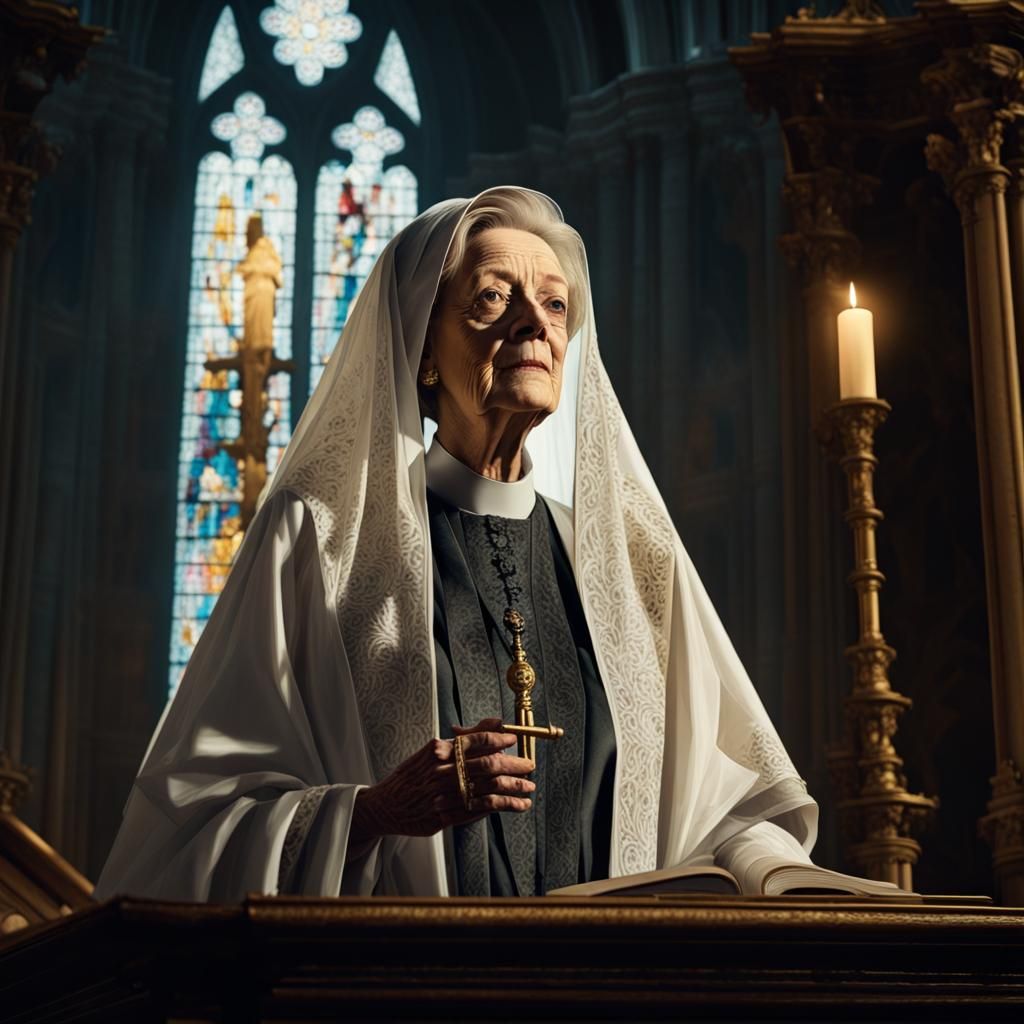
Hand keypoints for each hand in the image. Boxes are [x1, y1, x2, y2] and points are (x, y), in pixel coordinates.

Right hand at [350, 718, 535, 840]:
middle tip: (529, 765)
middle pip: (487, 765)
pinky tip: (517, 805)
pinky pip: (481, 810)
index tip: (514, 740)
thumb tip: (496, 722)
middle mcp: (443, 771)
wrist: (386, 804)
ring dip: (513, 788)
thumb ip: (466, 737)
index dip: (500, 739)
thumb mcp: (434, 749)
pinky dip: (503, 807)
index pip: (477, 740)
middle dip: (514, 765)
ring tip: (529, 787)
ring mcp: (445, 795)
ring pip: (488, 789)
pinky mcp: (446, 816)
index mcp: (440, 750)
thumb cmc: (413, 775)